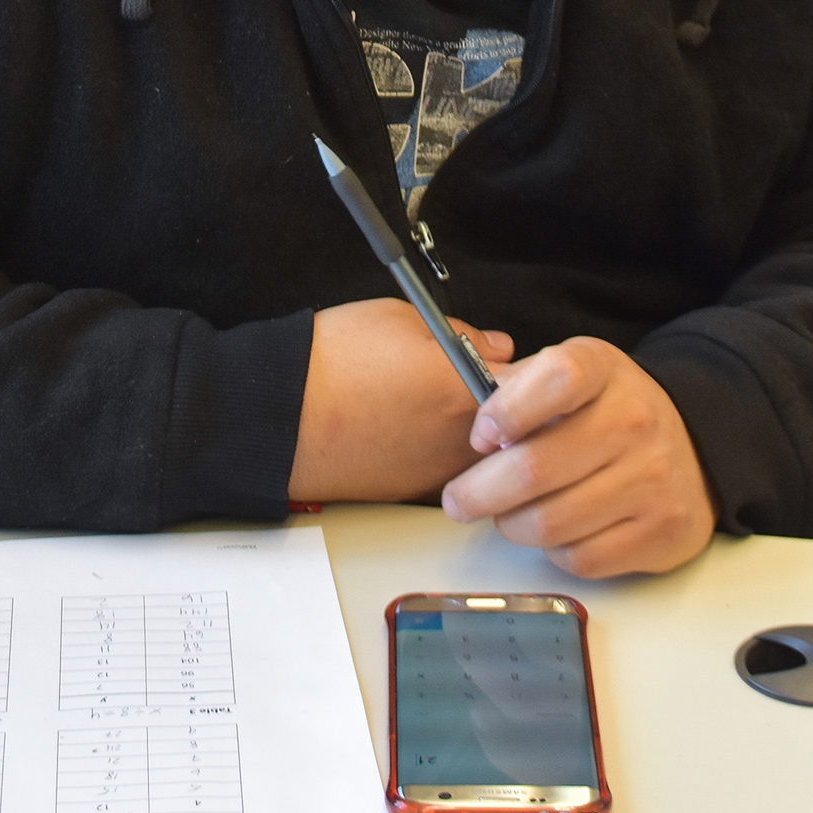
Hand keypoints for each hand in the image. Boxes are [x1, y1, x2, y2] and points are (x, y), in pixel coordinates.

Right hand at [288, 299, 514, 504]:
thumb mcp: (400, 318)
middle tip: (475, 378)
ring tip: (432, 403)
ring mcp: (437, 474)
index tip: (519, 360)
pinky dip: (439, 453)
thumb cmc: (329, 363)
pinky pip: (447, 471)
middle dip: (509, 404)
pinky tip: (410, 430)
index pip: (537, 384)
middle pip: (518, 427)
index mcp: (467, 391)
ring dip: (479, 433)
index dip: (531, 368)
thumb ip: (464, 333)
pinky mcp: (410, 494)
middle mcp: (461, 442)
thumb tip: (496, 346)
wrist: (275, 417)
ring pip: (484, 454)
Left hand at [439, 338, 715, 578]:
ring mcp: (653, 479)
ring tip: (507, 516)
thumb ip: (520, 391)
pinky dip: (554, 551)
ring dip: (513, 525)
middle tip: (459, 501)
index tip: (480, 437)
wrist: (691, 445)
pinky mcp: (661, 531)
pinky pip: (581, 558)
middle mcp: (636, 420)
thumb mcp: (569, 376)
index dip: (506, 411)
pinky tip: (555, 531)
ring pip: (550, 523)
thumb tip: (481, 437)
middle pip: (535, 468)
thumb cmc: (607, 412)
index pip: (556, 378)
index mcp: (604, 370)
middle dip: (479, 492)